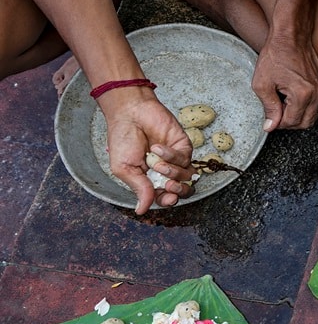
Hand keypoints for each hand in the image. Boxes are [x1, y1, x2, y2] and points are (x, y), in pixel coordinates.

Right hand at [104, 95, 195, 214]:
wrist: (129, 113)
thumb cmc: (123, 139)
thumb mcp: (124, 168)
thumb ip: (139, 188)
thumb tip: (142, 210)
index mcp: (151, 180)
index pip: (165, 197)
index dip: (169, 201)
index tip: (167, 198)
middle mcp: (166, 172)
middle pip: (182, 191)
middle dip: (177, 191)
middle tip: (168, 185)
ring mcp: (176, 159)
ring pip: (187, 177)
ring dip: (172, 173)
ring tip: (156, 163)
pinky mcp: (183, 146)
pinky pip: (185, 158)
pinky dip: (171, 155)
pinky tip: (157, 148)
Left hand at [252, 32, 317, 130]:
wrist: (291, 36)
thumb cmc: (276, 54)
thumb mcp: (262, 82)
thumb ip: (268, 107)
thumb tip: (270, 126)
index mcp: (302, 94)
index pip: (292, 122)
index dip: (278, 123)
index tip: (270, 118)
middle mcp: (317, 94)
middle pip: (305, 123)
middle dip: (289, 123)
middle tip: (276, 113)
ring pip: (312, 117)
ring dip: (298, 116)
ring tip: (284, 104)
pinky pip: (316, 106)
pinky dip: (305, 108)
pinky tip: (292, 98)